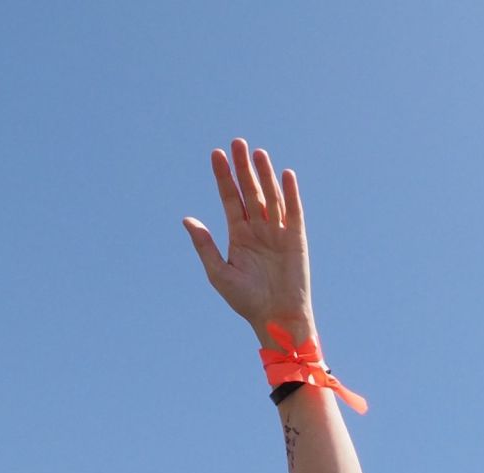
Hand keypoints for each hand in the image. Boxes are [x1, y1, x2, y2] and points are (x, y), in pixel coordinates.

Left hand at [182, 139, 315, 341]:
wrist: (276, 319)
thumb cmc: (247, 301)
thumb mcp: (219, 273)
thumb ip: (205, 245)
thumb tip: (187, 219)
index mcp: (239, 235)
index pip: (230, 198)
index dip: (224, 176)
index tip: (216, 154)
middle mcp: (258, 229)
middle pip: (250, 191)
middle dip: (243, 168)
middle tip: (237, 142)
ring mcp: (278, 233)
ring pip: (270, 196)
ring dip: (264, 174)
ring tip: (257, 152)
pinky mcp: (296, 239)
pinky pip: (294, 212)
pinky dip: (290, 193)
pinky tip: (285, 174)